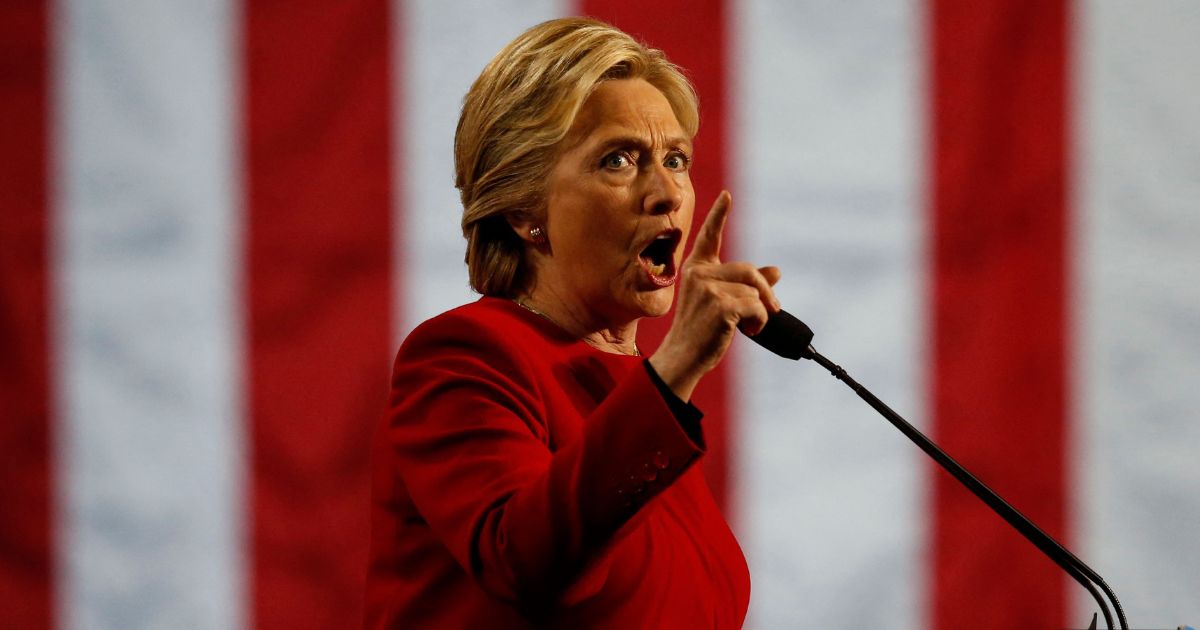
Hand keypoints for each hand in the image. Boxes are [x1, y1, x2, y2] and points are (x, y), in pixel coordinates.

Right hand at [649, 191, 780, 400]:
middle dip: (765, 291)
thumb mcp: (722, 304)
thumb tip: (777, 271)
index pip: (708, 237)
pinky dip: (760, 321)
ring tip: (749, 327)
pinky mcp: (720, 306)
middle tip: (773, 310)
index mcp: (696, 270)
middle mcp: (698, 273)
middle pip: (748, 271)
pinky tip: (748, 331)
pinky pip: (757, 307)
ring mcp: (708, 288)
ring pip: (754, 291)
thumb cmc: (701, 332)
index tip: (728, 196)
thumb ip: (747, 285)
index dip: (719, 215)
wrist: (683, 357)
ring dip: (761, 312)